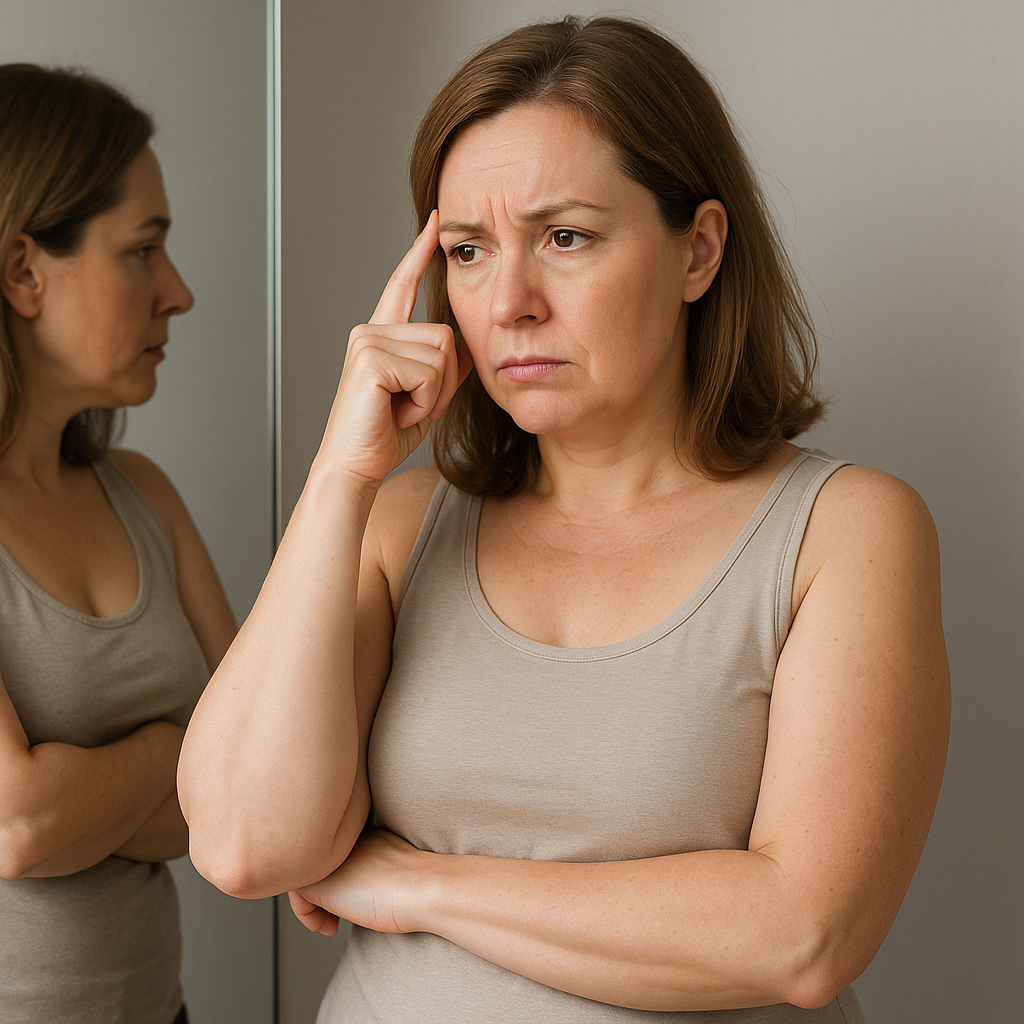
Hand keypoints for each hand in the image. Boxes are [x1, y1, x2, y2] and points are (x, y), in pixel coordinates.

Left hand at [289, 828, 423, 935]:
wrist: (424, 888)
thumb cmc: (416, 886)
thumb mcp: (387, 868)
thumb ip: (366, 867)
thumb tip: (353, 888)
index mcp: (361, 829)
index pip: (333, 853)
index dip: (336, 878)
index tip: (349, 902)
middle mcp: (341, 837)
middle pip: (317, 865)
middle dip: (322, 895)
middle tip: (334, 920)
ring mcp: (327, 854)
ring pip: (304, 877)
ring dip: (313, 906)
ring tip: (329, 925)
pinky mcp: (316, 878)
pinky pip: (297, 896)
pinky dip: (307, 916)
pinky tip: (328, 927)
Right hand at [318, 211, 473, 484]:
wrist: (356, 465)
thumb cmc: (385, 435)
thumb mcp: (425, 396)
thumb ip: (443, 366)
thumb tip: (464, 346)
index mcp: (381, 336)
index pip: (402, 285)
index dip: (419, 254)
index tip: (435, 223)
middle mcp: (370, 331)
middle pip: (445, 335)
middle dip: (444, 380)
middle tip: (414, 406)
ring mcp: (367, 341)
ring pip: (440, 355)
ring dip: (434, 394)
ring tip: (403, 410)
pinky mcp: (370, 359)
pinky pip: (428, 372)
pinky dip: (424, 400)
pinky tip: (398, 412)